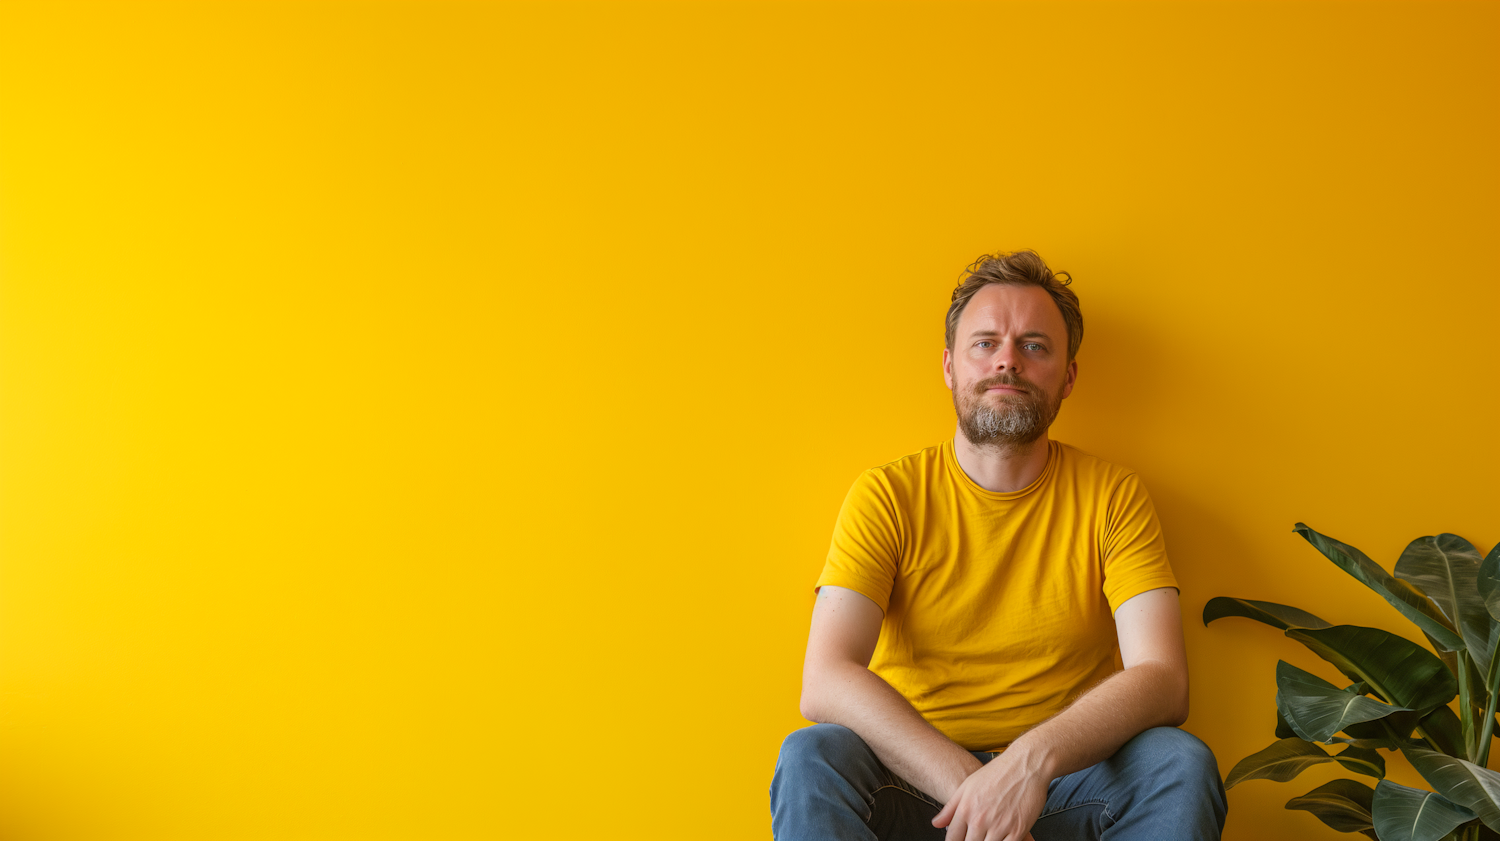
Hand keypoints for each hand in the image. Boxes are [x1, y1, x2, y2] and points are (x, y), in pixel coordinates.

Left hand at [930, 744, 1048, 840]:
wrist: (1024, 765)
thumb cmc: (996, 774)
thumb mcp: (967, 786)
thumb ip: (950, 808)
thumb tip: (936, 824)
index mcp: (965, 809)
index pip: (953, 838)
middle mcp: (980, 819)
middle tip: (976, 837)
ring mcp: (999, 826)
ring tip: (988, 837)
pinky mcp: (1018, 830)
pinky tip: (1002, 840)